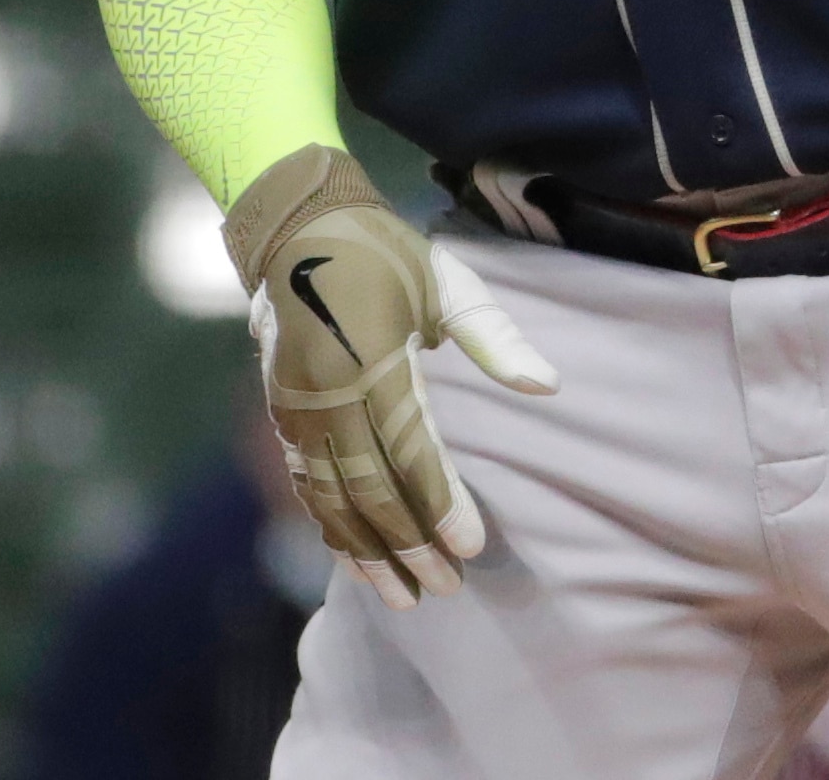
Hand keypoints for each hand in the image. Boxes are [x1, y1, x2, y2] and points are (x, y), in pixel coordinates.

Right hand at [225, 146, 557, 609]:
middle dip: (409, 546)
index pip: (411, 454)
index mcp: (371, 363)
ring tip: (404, 597)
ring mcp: (296, 411)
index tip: (472, 548)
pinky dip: (330, 528)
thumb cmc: (385, 253)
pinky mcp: (281, 416)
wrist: (295, 231)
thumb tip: (547, 387)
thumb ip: (495, 338)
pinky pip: (306, 486)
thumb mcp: (449, 282)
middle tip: (447, 587)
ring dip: (366, 553)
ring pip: (330, 500)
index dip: (442, 507)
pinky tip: (355, 559)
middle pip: (369, 491)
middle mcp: (326, 396)